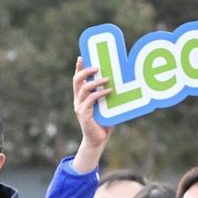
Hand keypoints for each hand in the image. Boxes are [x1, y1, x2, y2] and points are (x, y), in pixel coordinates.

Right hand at [71, 56, 112, 173]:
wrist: (98, 141)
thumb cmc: (104, 123)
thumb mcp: (106, 106)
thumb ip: (107, 95)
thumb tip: (120, 82)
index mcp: (81, 97)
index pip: (77, 79)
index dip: (78, 68)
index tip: (82, 56)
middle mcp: (78, 101)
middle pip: (77, 80)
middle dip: (85, 71)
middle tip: (97, 67)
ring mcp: (79, 107)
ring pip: (84, 88)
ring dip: (96, 82)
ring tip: (107, 79)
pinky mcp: (83, 114)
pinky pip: (91, 99)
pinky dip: (100, 93)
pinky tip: (109, 91)